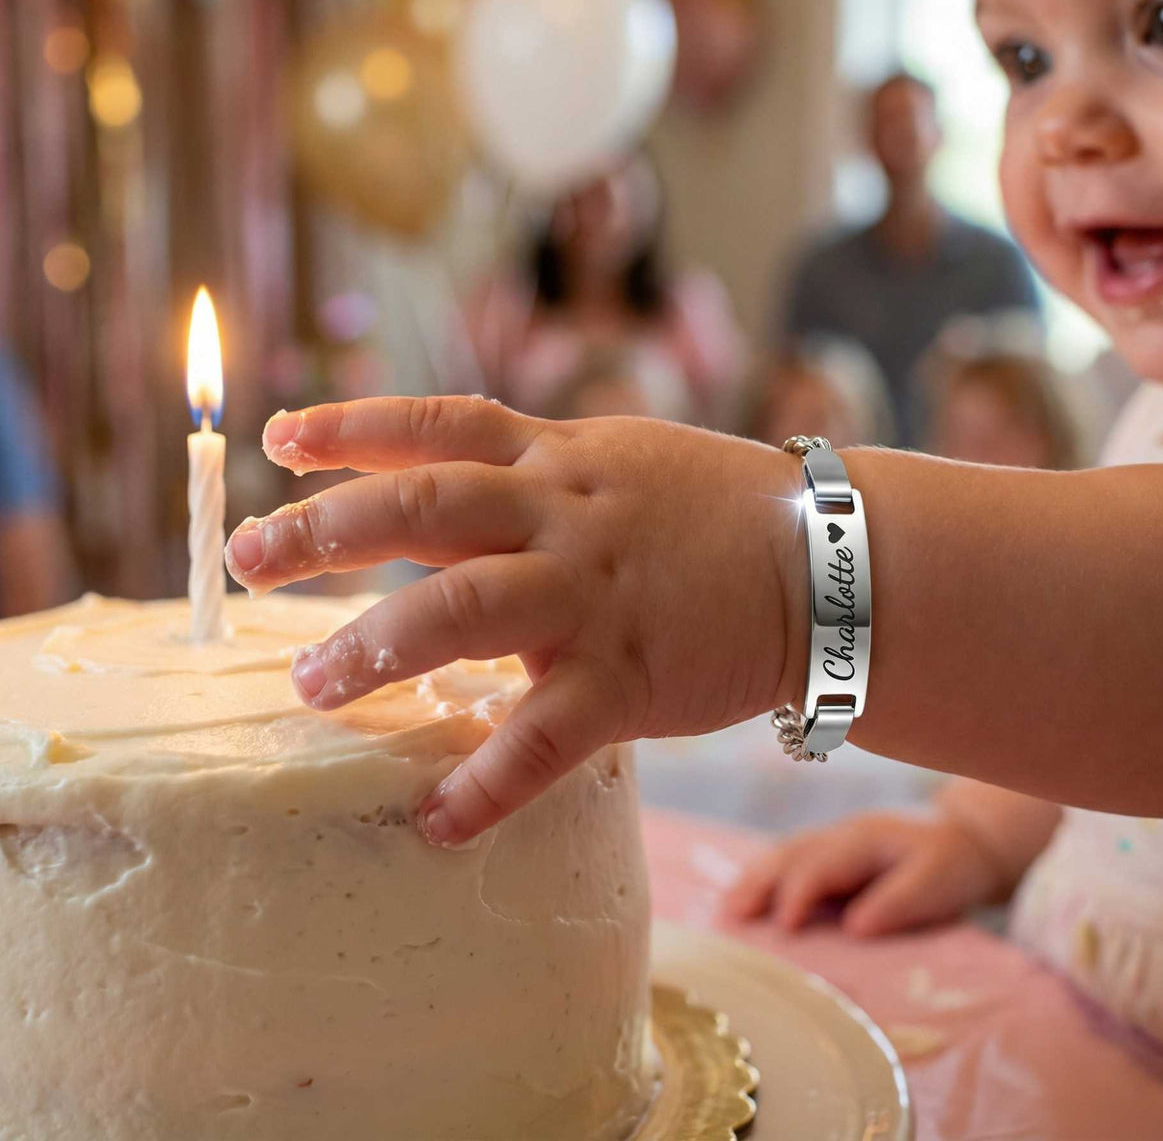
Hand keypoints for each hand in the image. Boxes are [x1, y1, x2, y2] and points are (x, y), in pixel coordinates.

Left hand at [225, 397, 809, 843]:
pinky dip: (484, 783)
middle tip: (248, 558)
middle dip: (326, 531)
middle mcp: (567, 516)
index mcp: (562, 460)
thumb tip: (440, 489)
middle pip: (426, 506)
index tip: (275, 442)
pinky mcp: (630, 678)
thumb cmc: (720, 512)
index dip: (354, 428)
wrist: (830, 563)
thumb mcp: (624, 461)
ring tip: (310, 687)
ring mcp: (595, 596)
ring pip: (463, 609)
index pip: (441, 425)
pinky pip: (543, 738)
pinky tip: (435, 820)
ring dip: (375, 647)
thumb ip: (537, 471)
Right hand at [721, 811, 1006, 936]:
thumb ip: (899, 901)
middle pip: (790, 853)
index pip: (821, 863)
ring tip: (728, 910)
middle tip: (732, 914)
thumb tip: (855, 927)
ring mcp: (831, 841)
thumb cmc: (951, 866)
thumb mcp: (937, 883)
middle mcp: (840, 834)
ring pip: (783, 855)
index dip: (799, 893)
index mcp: (865, 838)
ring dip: (754, 880)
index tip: (784, 926)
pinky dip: (764, 879)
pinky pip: (789, 863)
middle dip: (760, 882)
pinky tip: (746, 900)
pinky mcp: (828, 856)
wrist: (964, 841)